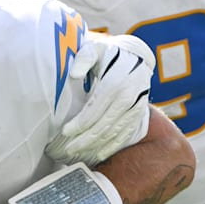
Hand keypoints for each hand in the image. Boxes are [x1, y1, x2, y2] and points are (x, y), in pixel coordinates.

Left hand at [48, 33, 154, 165]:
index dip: (79, 123)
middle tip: (68, 149)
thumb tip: (73, 74)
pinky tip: (99, 153)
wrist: (135, 56)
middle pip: (104, 125)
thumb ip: (83, 59)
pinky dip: (112, 146)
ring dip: (96, 146)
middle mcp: (128, 97)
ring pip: (114, 133)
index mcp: (115, 83)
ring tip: (78, 153)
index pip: (94, 110)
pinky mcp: (140, 114)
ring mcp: (136, 107)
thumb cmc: (108, 54)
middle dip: (85, 140)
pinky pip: (126, 134)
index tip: (65, 132)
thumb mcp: (94, 49)